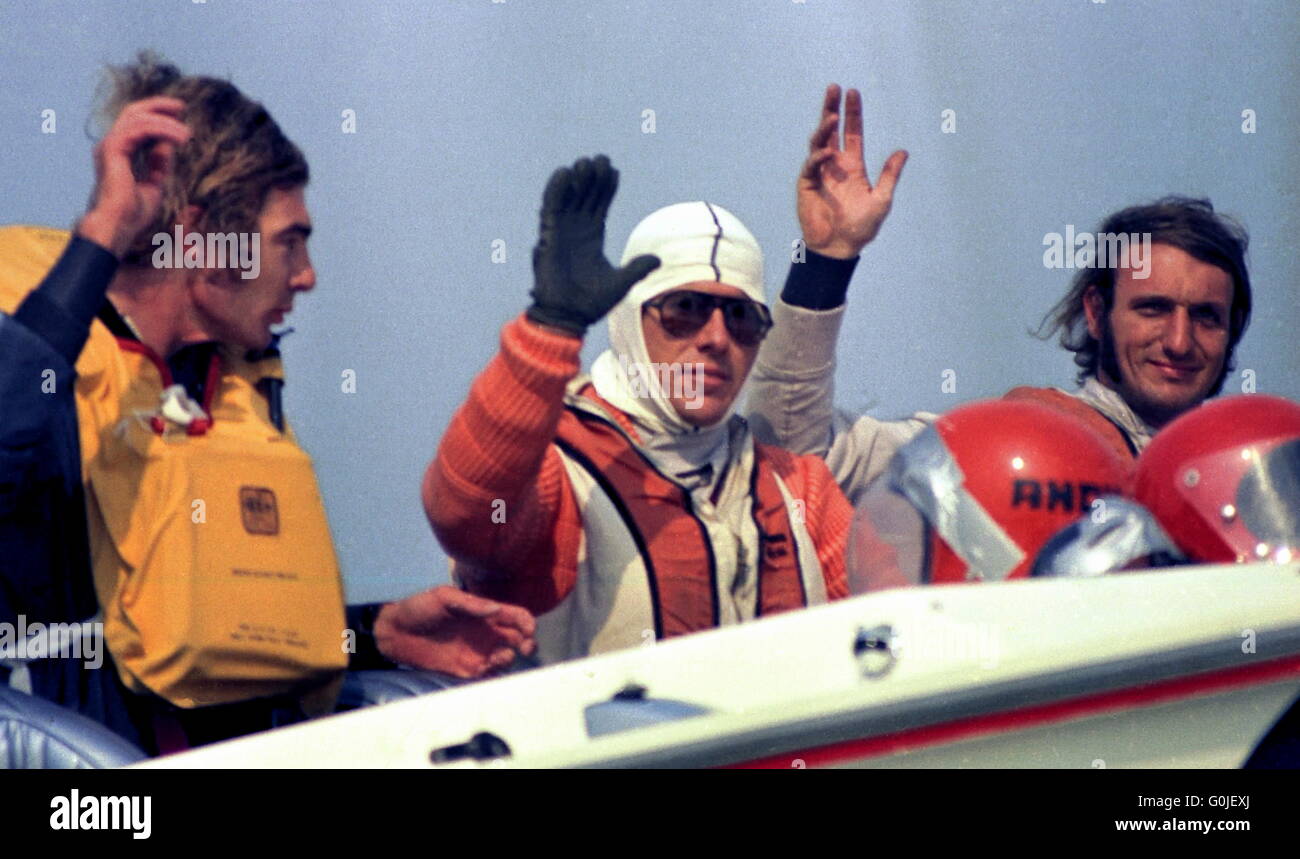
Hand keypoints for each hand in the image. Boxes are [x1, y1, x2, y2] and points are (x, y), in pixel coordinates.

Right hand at [77, 96, 190, 257]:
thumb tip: (169, 145)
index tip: (180, 117)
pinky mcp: (113, 149)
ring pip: (138, 118)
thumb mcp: (154, 184)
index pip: (136, 124)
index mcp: (119, 152)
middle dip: (158, 106)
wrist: (117, 226)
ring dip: (166, 122)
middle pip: (133, 113)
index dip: (158, 117)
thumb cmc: (132, 213)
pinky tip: (179, 138)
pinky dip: (161, 129)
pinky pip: (139, 129)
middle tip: (181, 106)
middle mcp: (112, 145)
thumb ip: (159, 164)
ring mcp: (110, 145)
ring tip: (187, 134)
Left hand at [372, 586, 536, 678]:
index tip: (527, 630)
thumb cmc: (418, 607)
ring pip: (507, 659)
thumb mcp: (443, 598)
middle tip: (524, 648)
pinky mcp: (466, 670)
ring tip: (496, 659)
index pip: (517, 617)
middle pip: (519, 640)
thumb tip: (496, 608)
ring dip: (509, 660)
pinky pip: (488, 676)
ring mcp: (477, 652)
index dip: (527, 623)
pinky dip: (493, 675)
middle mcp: (486, 633)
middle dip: (528, 644)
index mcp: (484, 613)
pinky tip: (485, 669)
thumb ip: (471, 604)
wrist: (394, 632)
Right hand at [526, 155, 659, 335]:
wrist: (570, 316)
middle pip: (586, 197)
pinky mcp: (549, 237)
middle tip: (601, 159)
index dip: (606, 188)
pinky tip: (564, 174)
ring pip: (569, 198)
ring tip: (586, 162)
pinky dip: (556, 191)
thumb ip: (637, 269)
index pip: (600, 206)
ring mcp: (562, 233)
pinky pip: (550, 209)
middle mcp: (576, 231)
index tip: (613, 170)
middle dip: (593, 178)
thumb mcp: (621, 283)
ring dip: (576, 179)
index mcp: (592, 238)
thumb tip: (656, 259)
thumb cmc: (592, 303)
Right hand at [797, 84, 906, 259]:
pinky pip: (811, 166)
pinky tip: (826, 154)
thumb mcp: (882, 199)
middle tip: (834, 87)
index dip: (853, 113)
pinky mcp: (807, 186)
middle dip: (832, 108)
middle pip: (832, 131)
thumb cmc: (861, 228)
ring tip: (832, 117)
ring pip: (819, 143)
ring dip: (824, 129)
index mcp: (853, 166)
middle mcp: (835, 165)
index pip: (852, 133)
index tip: (852, 92)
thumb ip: (890, 175)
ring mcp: (820, 174)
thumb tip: (903, 152)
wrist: (839, 248)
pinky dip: (818, 158)